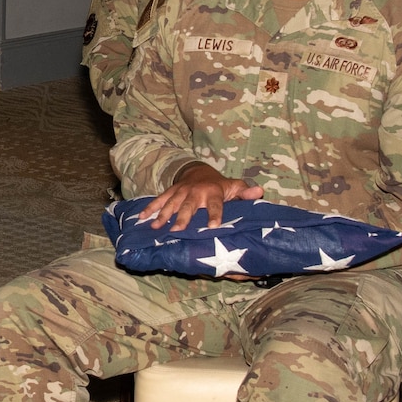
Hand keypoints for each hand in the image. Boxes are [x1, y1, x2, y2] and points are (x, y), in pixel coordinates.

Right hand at [138, 163, 264, 235]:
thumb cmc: (219, 185)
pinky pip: (159, 200)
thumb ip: (245, 192)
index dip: (214, 215)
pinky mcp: (170, 192)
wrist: (198, 170)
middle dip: (183, 218)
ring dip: (163, 215)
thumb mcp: (234, 186)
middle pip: (189, 206)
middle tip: (177, 231)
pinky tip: (141, 219)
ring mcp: (181, 192)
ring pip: (171, 204)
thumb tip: (260, 192)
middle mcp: (196, 192)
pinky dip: (150, 209)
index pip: (215, 205)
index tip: (213, 226)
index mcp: (213, 192)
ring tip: (156, 227)